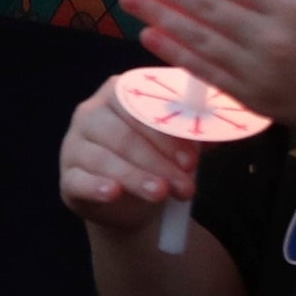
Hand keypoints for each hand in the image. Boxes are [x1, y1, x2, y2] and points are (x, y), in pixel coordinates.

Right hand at [59, 72, 198, 235]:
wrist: (129, 202)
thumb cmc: (155, 160)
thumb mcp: (176, 145)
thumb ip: (196, 134)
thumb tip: (229, 128)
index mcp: (117, 94)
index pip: (138, 104)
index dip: (166, 132)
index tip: (192, 159)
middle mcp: (90, 114)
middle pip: (121, 133)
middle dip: (156, 161)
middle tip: (185, 186)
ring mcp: (74, 145)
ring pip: (102, 157)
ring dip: (134, 176)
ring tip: (160, 194)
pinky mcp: (67, 176)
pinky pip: (78, 179)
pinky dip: (96, 186)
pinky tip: (113, 193)